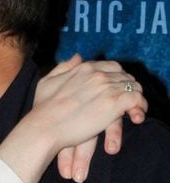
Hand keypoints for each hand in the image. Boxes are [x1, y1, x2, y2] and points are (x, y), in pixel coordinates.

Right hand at [39, 55, 146, 181]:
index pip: (112, 67)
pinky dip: (140, 106)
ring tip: (134, 110)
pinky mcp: (114, 103)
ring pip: (134, 86)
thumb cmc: (42, 108)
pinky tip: (136, 115)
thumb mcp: (47, 81)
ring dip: (135, 97)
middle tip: (127, 101)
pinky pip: (136, 99)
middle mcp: (97, 74)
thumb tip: (77, 56)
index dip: (117, 77)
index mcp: (83, 68)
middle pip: (125, 76)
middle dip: (127, 88)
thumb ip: (63, 67)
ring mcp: (107, 88)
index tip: (116, 88)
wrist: (44, 126)